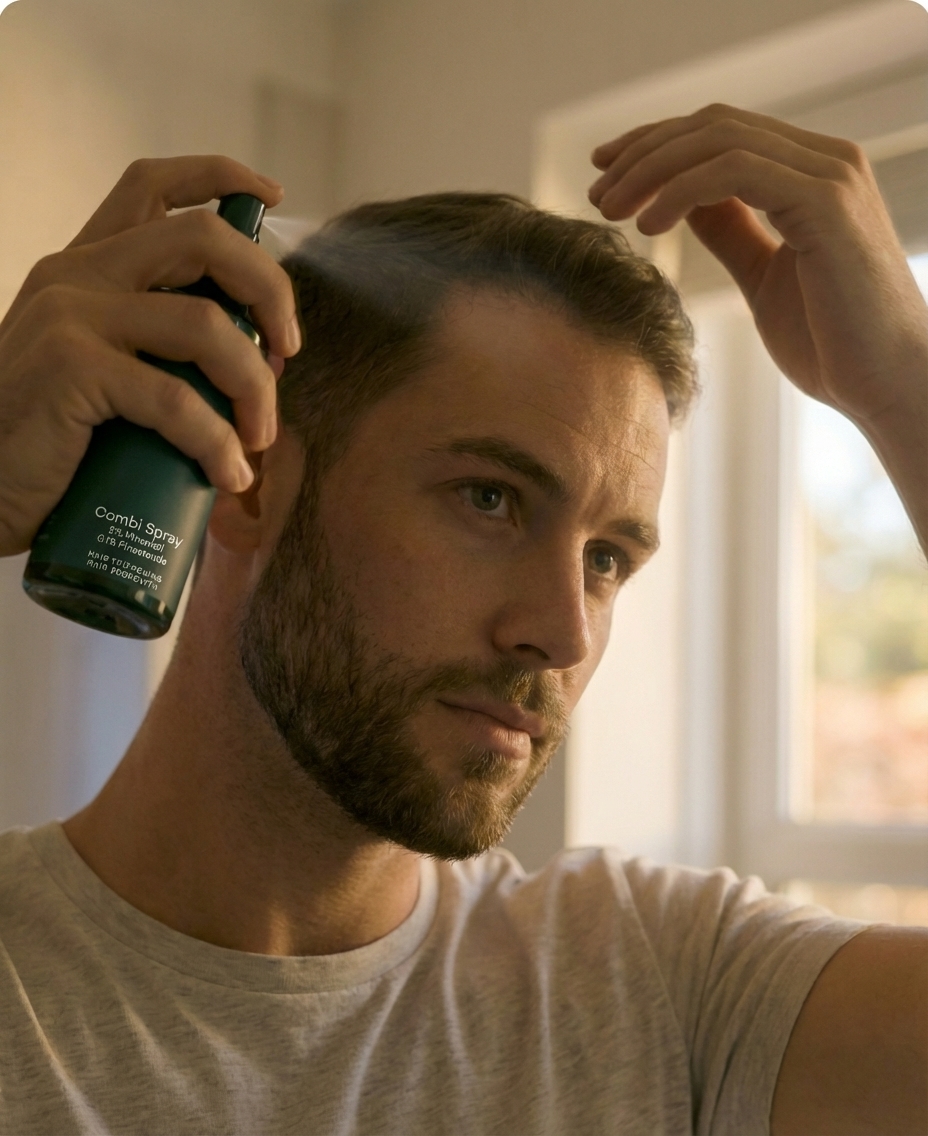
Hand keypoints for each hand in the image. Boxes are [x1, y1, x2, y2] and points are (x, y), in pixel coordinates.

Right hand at [0, 156, 301, 557]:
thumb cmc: (45, 443)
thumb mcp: (98, 372)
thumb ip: (149, 346)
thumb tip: (245, 357)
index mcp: (84, 267)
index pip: (151, 185)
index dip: (221, 177)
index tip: (271, 197)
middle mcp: (76, 274)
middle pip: (202, 238)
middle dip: (269, 290)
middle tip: (286, 352)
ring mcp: (70, 316)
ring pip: (207, 324)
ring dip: (254, 386)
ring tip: (259, 438)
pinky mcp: (69, 367)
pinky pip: (177, 401)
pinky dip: (217, 442)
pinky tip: (227, 472)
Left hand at [588, 104, 927, 424]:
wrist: (885, 386)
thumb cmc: (831, 343)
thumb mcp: (763, 276)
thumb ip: (731, 231)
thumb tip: (682, 201)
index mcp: (811, 173)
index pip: (720, 133)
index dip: (656, 146)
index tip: (606, 175)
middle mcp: (825, 160)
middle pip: (713, 126)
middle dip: (644, 153)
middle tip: (596, 191)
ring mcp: (830, 175)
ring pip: (718, 140)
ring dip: (652, 170)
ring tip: (610, 210)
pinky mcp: (827, 202)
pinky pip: (736, 172)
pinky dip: (681, 190)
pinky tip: (648, 225)